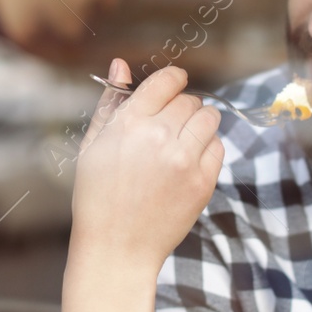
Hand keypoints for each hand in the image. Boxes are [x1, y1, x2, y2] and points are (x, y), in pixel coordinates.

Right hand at [62, 60, 222, 311]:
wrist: (116, 248)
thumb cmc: (97, 196)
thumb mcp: (92, 145)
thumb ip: (110, 101)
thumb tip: (121, 63)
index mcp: (129, 123)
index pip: (166, 81)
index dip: (173, 80)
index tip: (174, 86)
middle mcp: (159, 137)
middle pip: (190, 100)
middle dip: (182, 108)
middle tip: (169, 128)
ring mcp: (184, 160)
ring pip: (210, 118)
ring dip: (199, 124)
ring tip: (182, 142)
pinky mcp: (203, 182)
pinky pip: (219, 147)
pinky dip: (208, 149)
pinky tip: (188, 163)